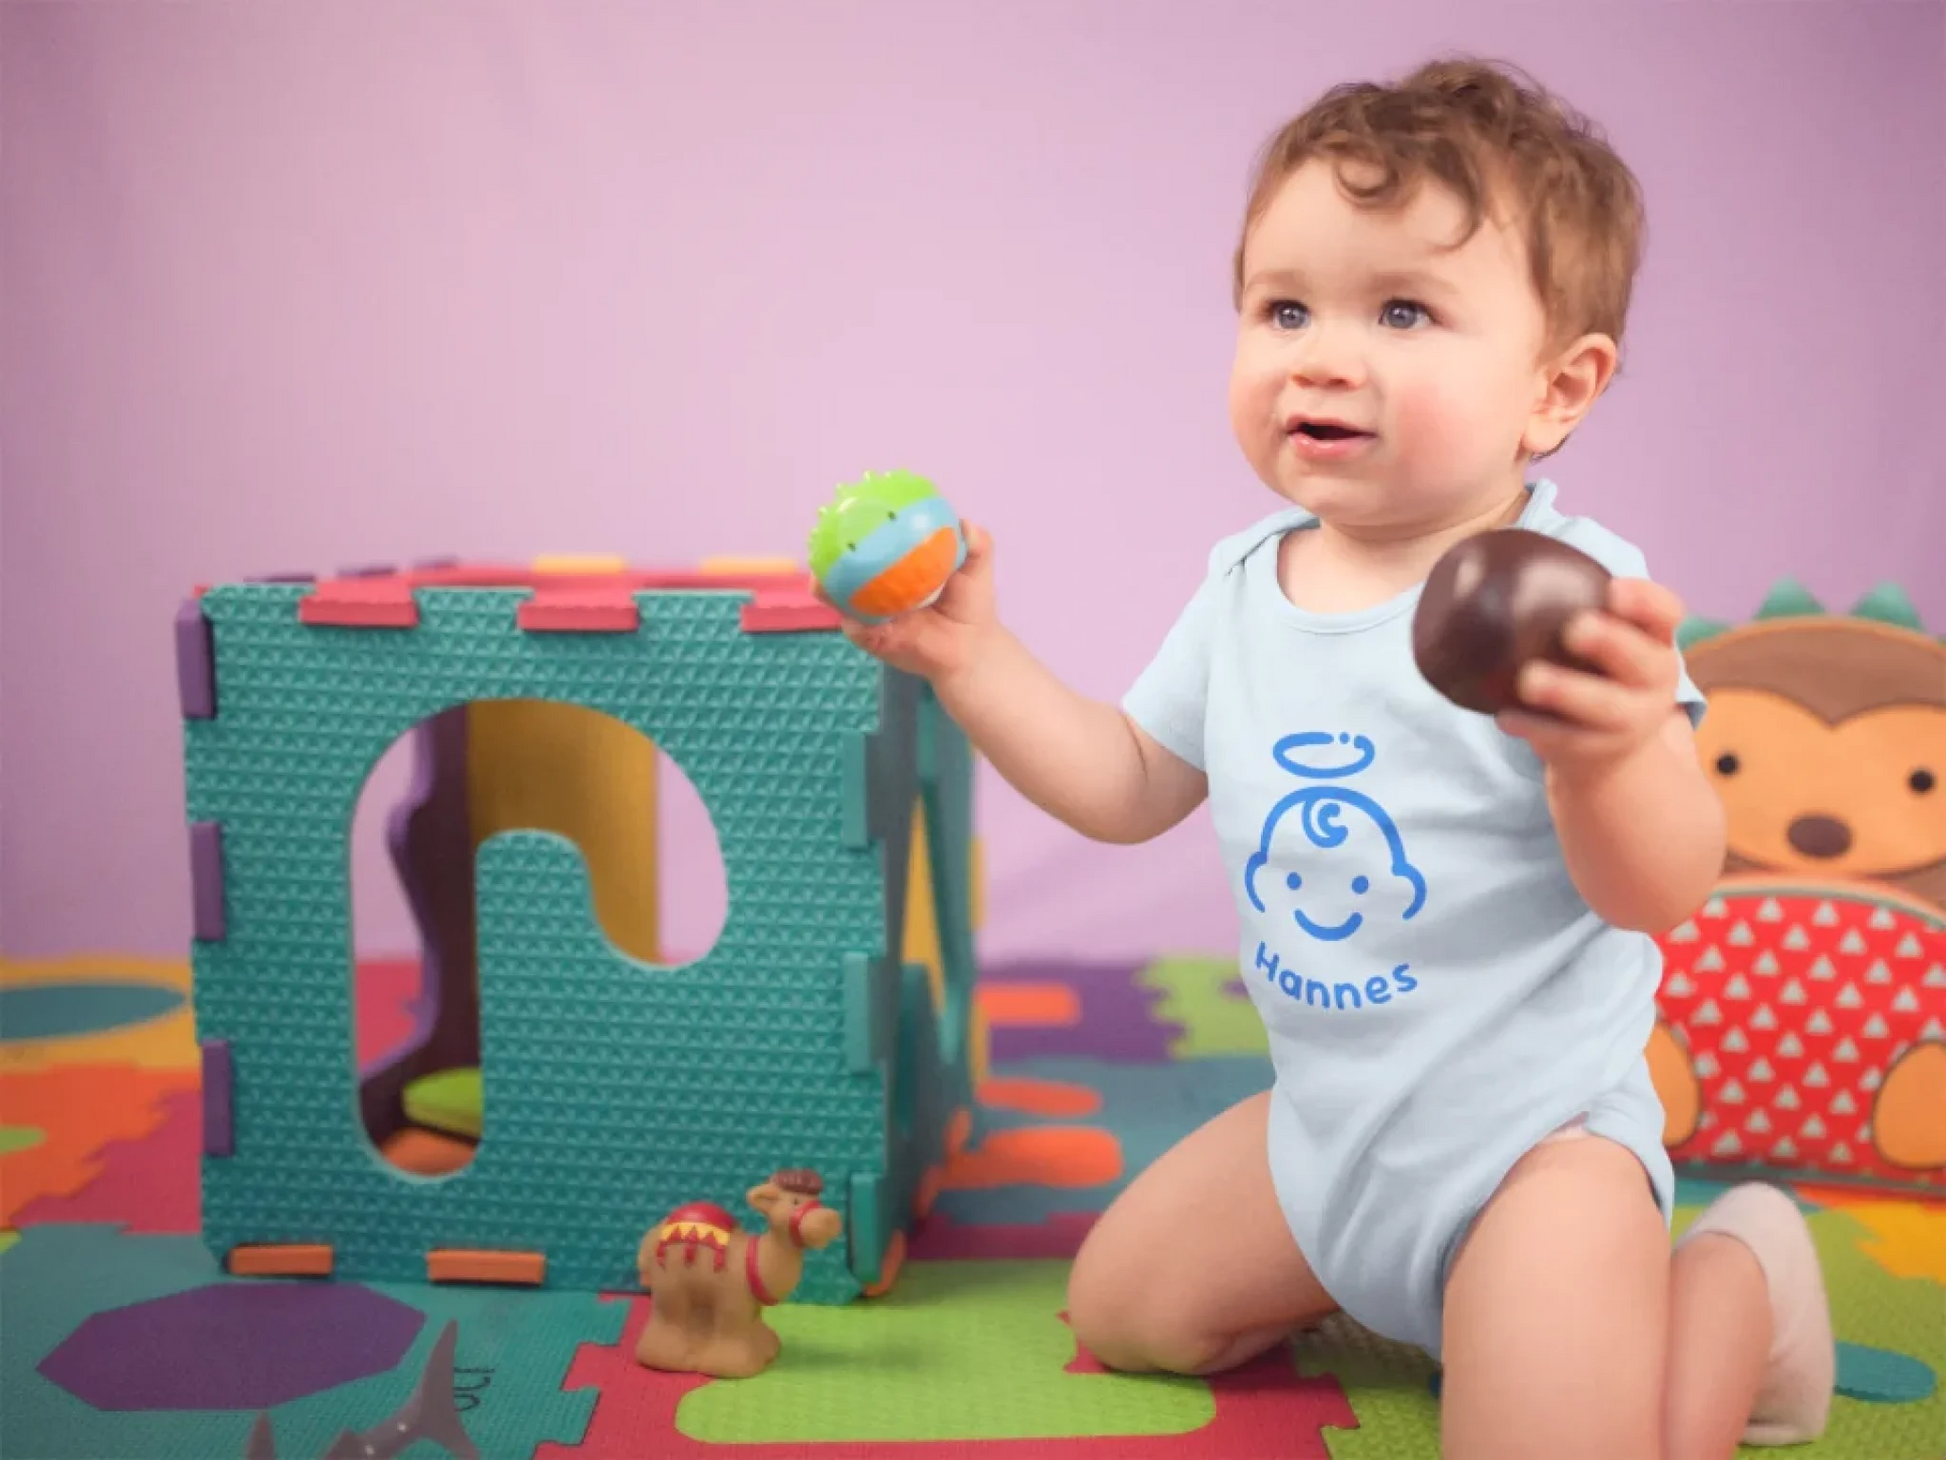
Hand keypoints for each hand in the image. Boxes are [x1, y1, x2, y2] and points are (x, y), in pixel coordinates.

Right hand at [819, 521, 1000, 684]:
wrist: (971, 646)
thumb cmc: (970, 603)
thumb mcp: (974, 566)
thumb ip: (975, 543)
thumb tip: (965, 525)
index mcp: (895, 566)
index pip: (869, 543)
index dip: (853, 528)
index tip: (844, 509)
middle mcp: (877, 588)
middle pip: (841, 568)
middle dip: (824, 554)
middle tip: (820, 538)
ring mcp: (871, 614)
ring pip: (839, 599)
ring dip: (826, 587)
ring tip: (820, 579)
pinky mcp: (873, 639)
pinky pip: (856, 628)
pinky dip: (853, 620)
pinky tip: (854, 615)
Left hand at [1496, 577, 1685, 778]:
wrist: (1610, 745)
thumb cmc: (1596, 668)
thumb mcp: (1601, 634)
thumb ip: (1569, 605)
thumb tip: (1485, 556)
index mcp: (1656, 640)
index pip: (1666, 613)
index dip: (1645, 600)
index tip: (1612, 589)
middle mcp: (1654, 681)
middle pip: (1643, 661)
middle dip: (1611, 643)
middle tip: (1575, 628)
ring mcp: (1630, 720)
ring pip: (1606, 707)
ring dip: (1567, 691)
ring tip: (1529, 680)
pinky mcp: (1597, 750)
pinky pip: (1567, 740)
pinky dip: (1535, 728)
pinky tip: (1505, 717)